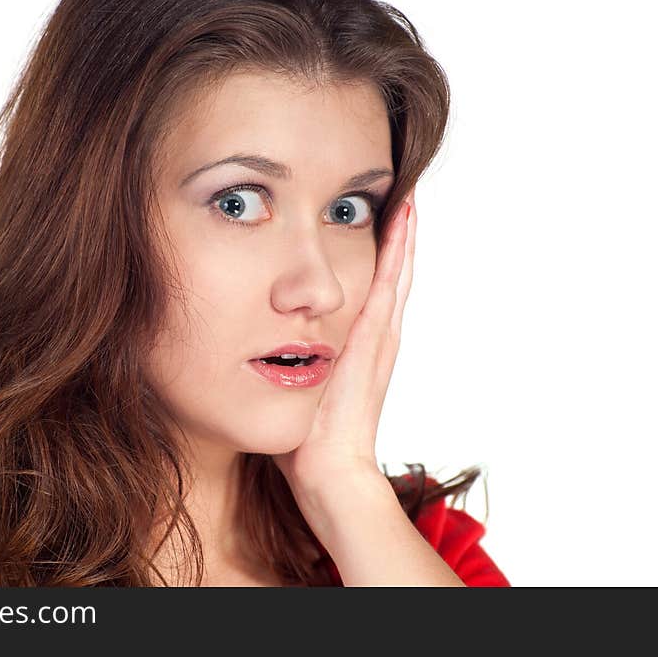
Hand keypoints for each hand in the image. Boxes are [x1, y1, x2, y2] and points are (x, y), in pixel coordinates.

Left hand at [272, 190, 416, 492]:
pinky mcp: (372, 344)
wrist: (329, 474)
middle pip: (392, 275)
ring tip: (406, 198)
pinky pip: (387, 288)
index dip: (380, 255)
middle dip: (397, 237)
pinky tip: (400, 223)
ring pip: (395, 275)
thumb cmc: (310, 439)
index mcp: (360, 347)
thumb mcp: (300, 391)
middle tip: (402, 194)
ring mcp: (378, 340)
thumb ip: (290, 367)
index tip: (376, 218)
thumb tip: (263, 351)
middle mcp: (376, 338)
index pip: (374, 290)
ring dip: (402, 237)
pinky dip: (397, 255)